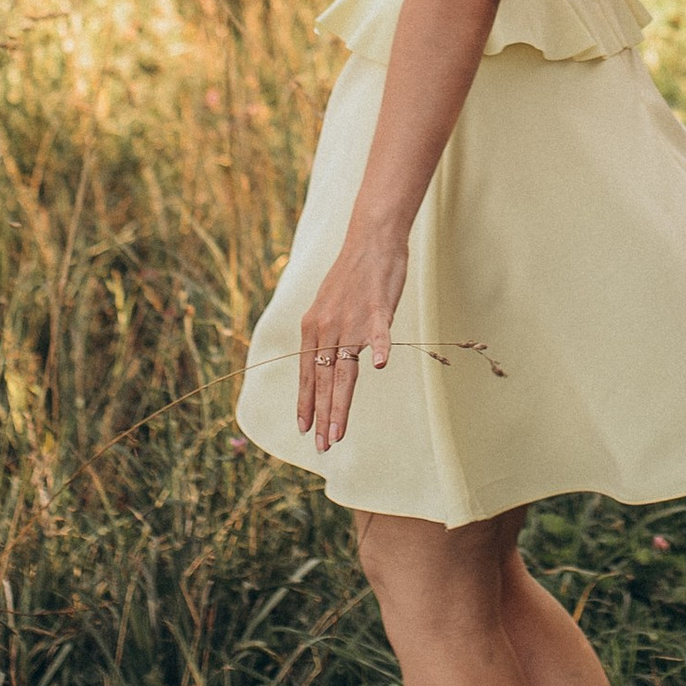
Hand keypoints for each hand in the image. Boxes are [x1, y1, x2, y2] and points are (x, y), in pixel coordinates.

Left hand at [296, 225, 408, 453]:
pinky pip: (379, 332)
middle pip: (323, 379)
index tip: (305, 430)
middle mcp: (327, 326)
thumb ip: (324, 335)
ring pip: (345, 368)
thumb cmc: (352, 275)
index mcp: (313, 327)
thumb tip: (321, 363)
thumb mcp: (327, 306)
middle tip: (322, 446)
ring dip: (341, 403)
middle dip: (322, 416)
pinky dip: (380, 348)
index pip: (307, 373)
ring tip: (338, 432)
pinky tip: (380, 367)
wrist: (370, 239)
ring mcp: (352, 319)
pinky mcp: (377, 308)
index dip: (306, 402)